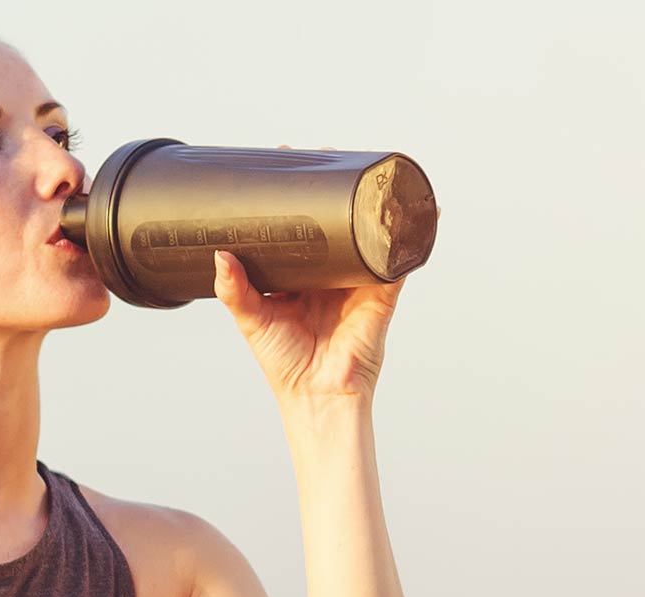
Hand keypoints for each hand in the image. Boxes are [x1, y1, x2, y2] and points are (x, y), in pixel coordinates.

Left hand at [213, 144, 430, 404]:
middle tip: (325, 152)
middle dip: (334, 187)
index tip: (282, 159)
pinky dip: (412, 238)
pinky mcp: (381, 293)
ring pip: (368, 232)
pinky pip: (400, 259)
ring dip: (374, 203)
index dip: (295, 196)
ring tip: (371, 171)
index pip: (301, 226)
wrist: (318, 395)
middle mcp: (331, 272)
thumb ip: (234, 290)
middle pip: (336, 220)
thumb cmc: (285, 362)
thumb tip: (220, 255)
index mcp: (301, 275)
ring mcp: (358, 279)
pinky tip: (424, 212)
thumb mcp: (252, 320)